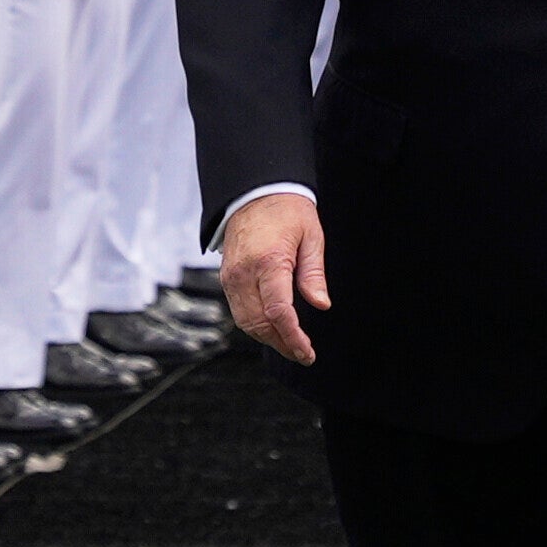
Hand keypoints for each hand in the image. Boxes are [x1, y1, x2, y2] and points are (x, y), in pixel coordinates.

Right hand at [216, 191, 325, 364]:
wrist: (254, 192)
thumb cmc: (286, 210)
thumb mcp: (311, 237)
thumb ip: (314, 274)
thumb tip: (321, 304)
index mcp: (268, 261)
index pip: (278, 312)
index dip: (293, 338)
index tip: (307, 352)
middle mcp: (244, 273)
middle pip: (259, 323)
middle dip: (281, 344)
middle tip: (303, 354)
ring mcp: (230, 277)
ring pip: (245, 322)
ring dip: (267, 338)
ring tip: (290, 345)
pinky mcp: (226, 278)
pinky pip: (238, 311)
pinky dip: (255, 324)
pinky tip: (273, 328)